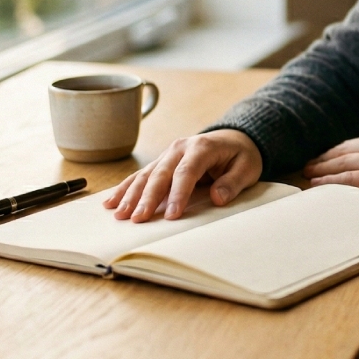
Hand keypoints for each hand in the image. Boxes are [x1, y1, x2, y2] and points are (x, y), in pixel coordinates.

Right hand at [103, 129, 262, 221]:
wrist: (234, 139)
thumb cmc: (241, 155)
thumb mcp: (247, 168)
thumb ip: (232, 182)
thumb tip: (217, 198)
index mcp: (202, 147)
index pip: (187, 172)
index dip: (178, 194)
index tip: (171, 216)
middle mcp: (180, 148)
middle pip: (161, 174)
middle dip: (147, 198)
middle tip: (138, 219)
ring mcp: (168, 154)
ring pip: (146, 175)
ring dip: (131, 195)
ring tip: (119, 214)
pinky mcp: (161, 162)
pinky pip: (140, 175)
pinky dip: (125, 188)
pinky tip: (111, 202)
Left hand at [302, 125, 358, 196]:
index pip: (358, 142)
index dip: (340, 149)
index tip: (328, 154)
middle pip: (344, 150)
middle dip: (325, 157)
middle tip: (309, 162)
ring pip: (340, 163)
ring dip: (320, 168)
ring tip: (306, 172)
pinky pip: (346, 178)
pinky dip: (329, 180)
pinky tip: (316, 182)